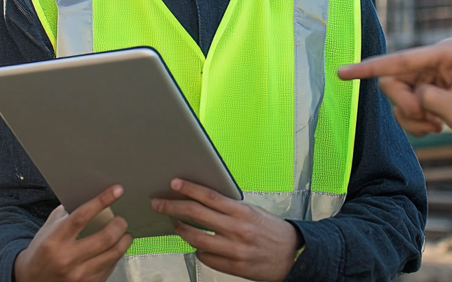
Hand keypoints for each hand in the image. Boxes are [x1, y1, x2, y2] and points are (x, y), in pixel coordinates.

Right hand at [14, 185, 132, 281]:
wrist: (32, 280)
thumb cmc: (41, 252)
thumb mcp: (48, 228)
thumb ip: (66, 213)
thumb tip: (89, 196)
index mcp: (55, 239)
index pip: (82, 216)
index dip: (102, 201)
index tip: (116, 191)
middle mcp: (67, 258)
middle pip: (105, 237)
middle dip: (119, 224)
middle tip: (122, 219)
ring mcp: (78, 274)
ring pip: (112, 254)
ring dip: (123, 240)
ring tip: (124, 233)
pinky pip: (110, 268)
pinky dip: (116, 256)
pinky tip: (116, 249)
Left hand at [151, 179, 299, 280]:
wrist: (292, 255)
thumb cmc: (272, 230)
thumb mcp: (252, 211)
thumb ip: (228, 207)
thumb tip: (202, 200)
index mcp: (241, 211)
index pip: (208, 196)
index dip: (188, 188)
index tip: (174, 184)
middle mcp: (236, 229)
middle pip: (195, 214)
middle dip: (172, 207)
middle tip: (159, 203)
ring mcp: (233, 249)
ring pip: (195, 239)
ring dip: (181, 230)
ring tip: (175, 224)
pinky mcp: (233, 267)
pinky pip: (206, 257)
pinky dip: (198, 250)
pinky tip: (197, 245)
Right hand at [338, 38, 451, 159]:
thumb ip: (429, 99)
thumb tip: (411, 94)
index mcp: (450, 52)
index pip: (402, 60)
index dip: (370, 68)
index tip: (343, 73)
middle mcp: (439, 58)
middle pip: (396, 78)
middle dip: (406, 104)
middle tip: (427, 121)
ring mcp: (433, 74)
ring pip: (398, 94)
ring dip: (412, 116)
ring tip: (436, 127)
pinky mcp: (431, 89)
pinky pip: (406, 104)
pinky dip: (415, 121)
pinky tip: (436, 127)